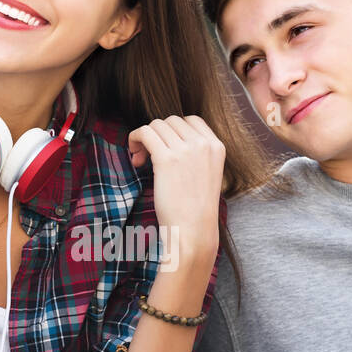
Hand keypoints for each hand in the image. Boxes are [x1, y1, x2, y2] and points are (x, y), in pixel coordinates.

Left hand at [126, 115, 223, 263]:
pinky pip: (145, 132)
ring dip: (144, 138)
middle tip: (148, 156)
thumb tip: (169, 139)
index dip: (173, 130)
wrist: (194, 231)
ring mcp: (185, 150)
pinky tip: (135, 158)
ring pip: (157, 125)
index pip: (191, 120)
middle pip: (171, 121)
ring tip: (141, 160)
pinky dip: (135, 139)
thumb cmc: (196, 210)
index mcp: (216, 146)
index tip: (165, 147)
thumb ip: (196, 154)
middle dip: (157, 134)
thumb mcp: (207, 175)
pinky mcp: (166, 158)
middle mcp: (203, 144)